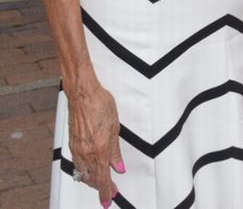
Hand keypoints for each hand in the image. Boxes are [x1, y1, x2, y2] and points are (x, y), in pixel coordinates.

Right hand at [66, 82, 123, 204]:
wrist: (83, 94)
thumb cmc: (101, 105)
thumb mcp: (115, 128)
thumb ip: (116, 151)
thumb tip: (119, 168)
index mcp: (99, 149)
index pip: (103, 178)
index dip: (106, 191)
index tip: (108, 200)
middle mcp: (86, 152)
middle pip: (92, 178)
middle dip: (100, 187)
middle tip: (109, 192)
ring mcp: (77, 148)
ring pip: (83, 172)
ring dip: (92, 180)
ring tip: (102, 183)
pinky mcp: (72, 143)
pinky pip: (78, 163)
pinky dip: (85, 170)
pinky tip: (90, 169)